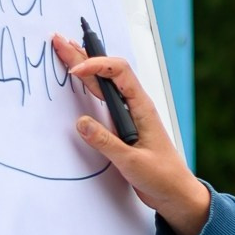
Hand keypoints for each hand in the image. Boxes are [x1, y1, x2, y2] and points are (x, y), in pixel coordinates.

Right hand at [50, 32, 212, 234]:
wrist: (176, 194)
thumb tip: (81, 123)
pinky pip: (101, 102)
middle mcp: (134, 106)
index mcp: (142, 108)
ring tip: (64, 50)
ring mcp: (127, 116)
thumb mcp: (132, 162)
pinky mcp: (121, 127)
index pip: (119, 73)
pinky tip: (78, 79)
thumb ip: (106, 143)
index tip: (75, 72)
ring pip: (102, 85)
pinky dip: (87, 88)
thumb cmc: (163, 176)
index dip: (97, 66)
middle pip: (107, 73)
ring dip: (83, 68)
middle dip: (83, 56)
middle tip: (59, 40)